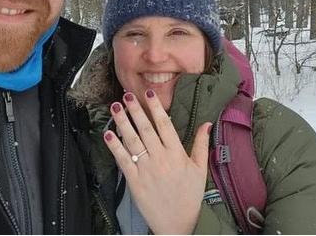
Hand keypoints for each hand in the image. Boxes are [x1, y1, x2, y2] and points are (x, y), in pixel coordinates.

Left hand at [103, 90, 211, 234]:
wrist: (177, 225)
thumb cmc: (189, 197)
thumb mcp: (200, 170)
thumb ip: (202, 145)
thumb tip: (207, 123)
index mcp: (177, 154)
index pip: (165, 125)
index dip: (156, 107)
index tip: (148, 92)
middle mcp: (161, 159)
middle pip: (146, 129)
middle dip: (136, 110)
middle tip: (127, 94)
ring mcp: (146, 169)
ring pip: (132, 140)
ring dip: (123, 122)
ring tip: (115, 107)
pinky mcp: (134, 180)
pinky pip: (123, 159)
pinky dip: (114, 146)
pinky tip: (108, 133)